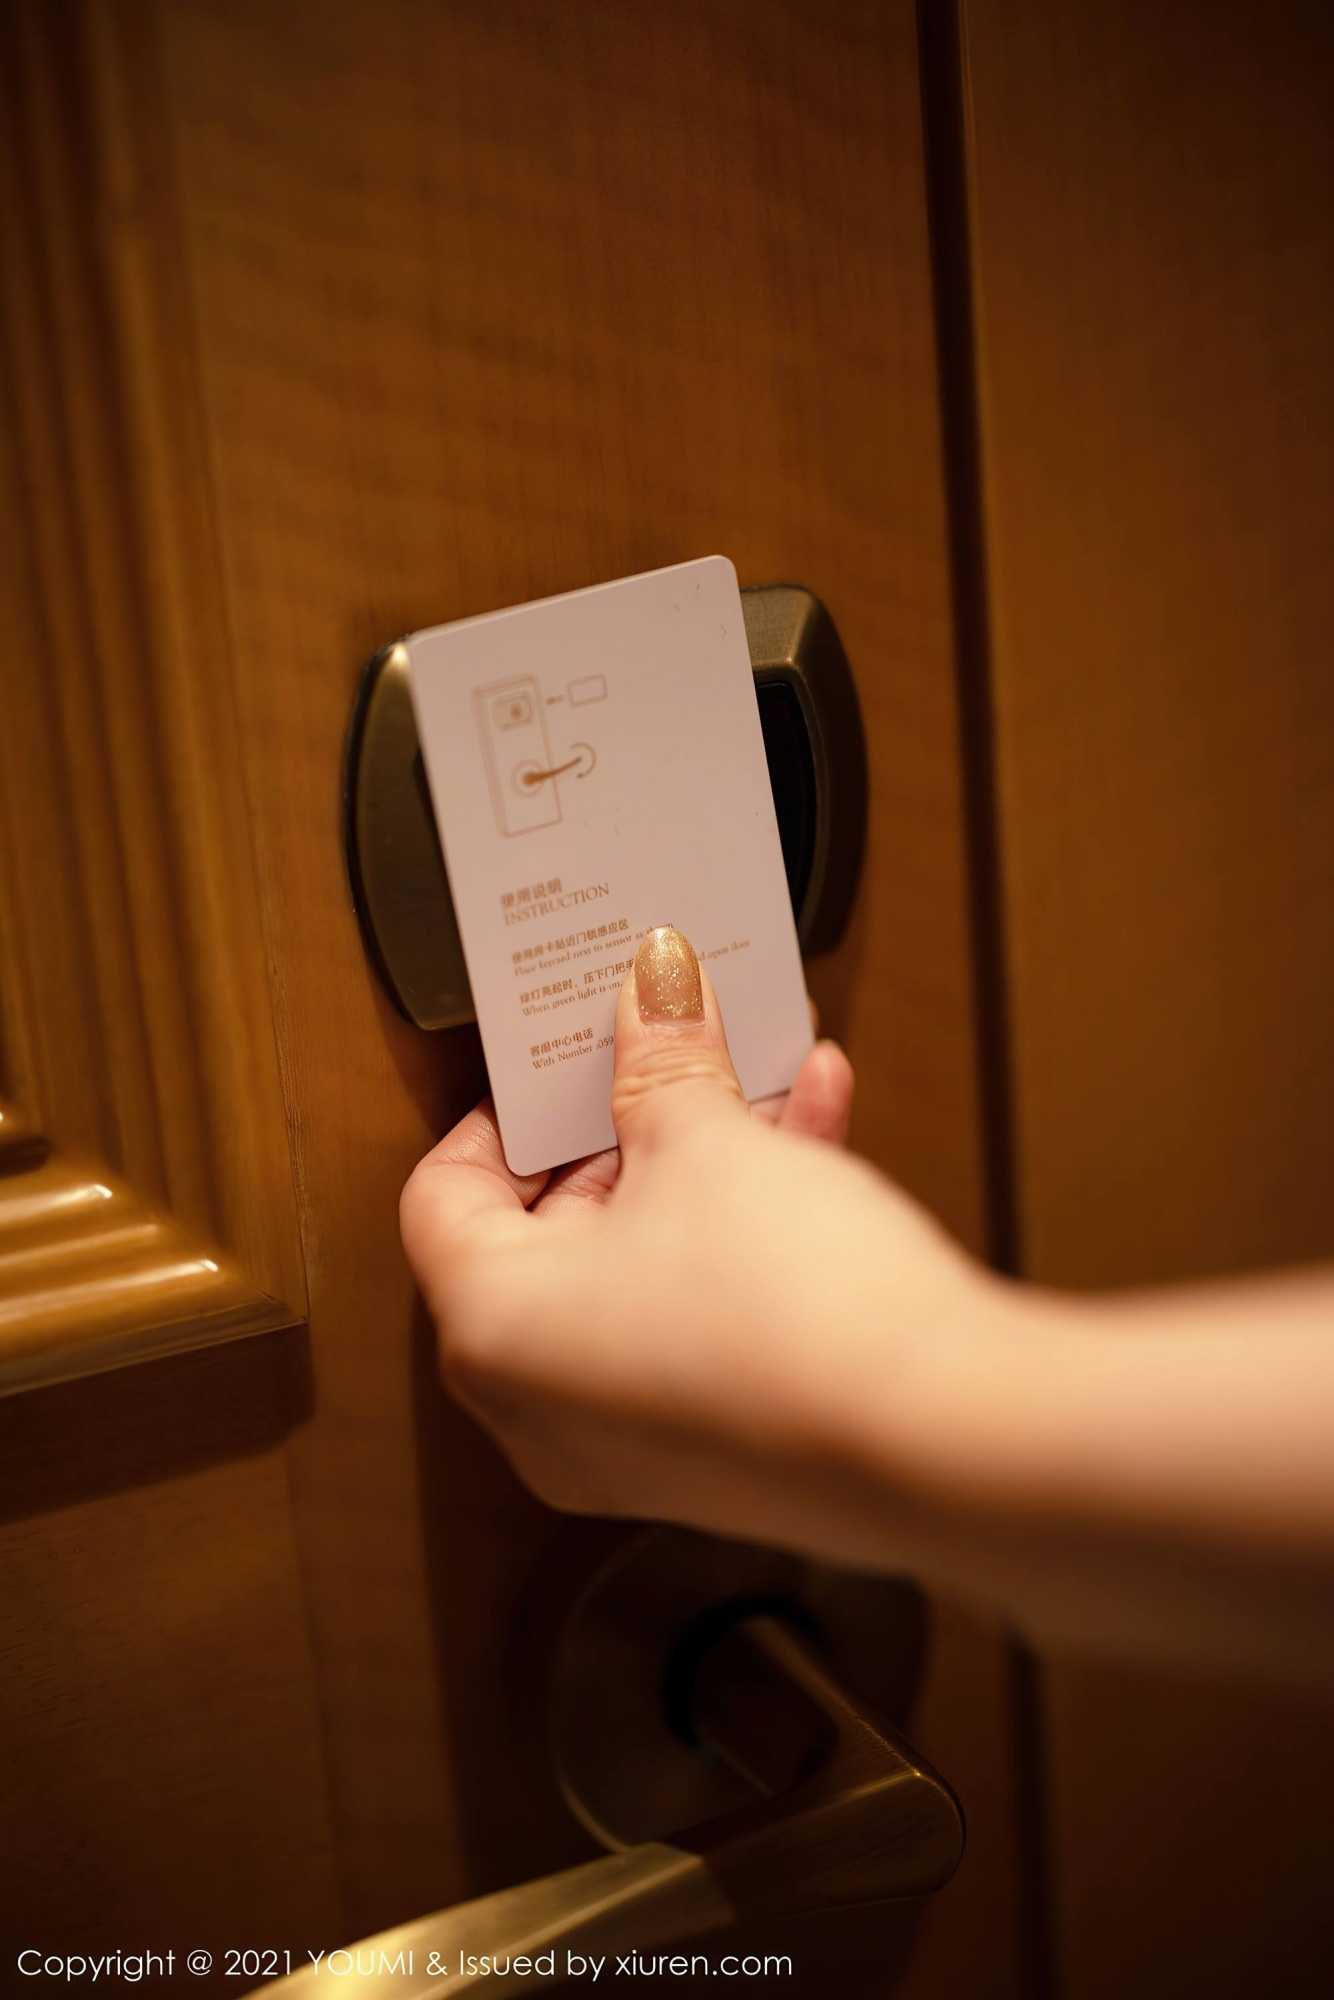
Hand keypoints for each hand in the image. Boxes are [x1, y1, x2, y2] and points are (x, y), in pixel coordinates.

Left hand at [400, 926, 1000, 1565]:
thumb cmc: (794, 1315)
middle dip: (630, 1123)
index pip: (446, 1196)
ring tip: (759, 1068)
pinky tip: (815, 1130)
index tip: (564, 1056)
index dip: (507, 1110)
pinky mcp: (719, 1446)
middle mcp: (541, 1404)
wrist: (945, 1444)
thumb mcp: (711, 1146)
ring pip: (645, 1263)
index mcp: (493, 1330)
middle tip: (666, 1046)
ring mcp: (631, 1437)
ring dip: (704, 1159)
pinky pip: (703, 1311)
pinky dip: (742, 1230)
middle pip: (555, 1227)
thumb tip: (651, 989)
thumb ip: (665, 1062)